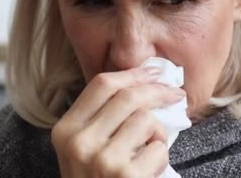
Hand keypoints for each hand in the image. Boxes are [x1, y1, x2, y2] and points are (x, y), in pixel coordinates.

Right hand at [51, 67, 186, 177]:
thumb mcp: (85, 151)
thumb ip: (104, 120)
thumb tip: (147, 80)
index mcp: (65, 131)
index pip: (102, 85)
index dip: (133, 74)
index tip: (153, 72)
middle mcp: (79, 143)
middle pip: (128, 96)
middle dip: (158, 91)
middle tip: (176, 94)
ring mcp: (101, 160)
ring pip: (147, 121)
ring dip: (159, 133)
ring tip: (151, 151)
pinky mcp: (125, 176)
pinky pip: (158, 149)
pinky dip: (161, 159)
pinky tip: (149, 172)